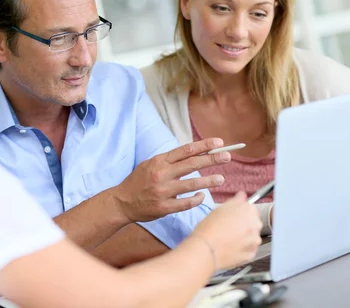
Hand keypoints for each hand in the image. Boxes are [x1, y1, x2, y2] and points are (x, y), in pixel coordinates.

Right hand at [112, 138, 229, 222]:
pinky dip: (196, 198)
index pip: (186, 150)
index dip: (204, 145)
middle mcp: (161, 174)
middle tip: (227, 156)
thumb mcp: (150, 164)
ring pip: (191, 184)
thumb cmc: (139, 181)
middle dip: (212, 159)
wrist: (122, 202)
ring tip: (221, 178)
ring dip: (208, 181)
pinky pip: (185, 203)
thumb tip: (194, 154)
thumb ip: (169, 161)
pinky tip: (202, 195)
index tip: (218, 143)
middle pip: (192, 164)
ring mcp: (163, 191)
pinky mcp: (164, 207)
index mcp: (159, 161)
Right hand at [192, 192, 261, 269]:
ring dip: (243, 237)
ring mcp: (255, 241)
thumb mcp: (220, 208)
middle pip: (252, 222)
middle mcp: (256, 224)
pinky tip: (229, 247)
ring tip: (227, 238)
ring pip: (251, 236)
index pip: (250, 208)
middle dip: (243, 224)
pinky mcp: (252, 254)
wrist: (206, 249)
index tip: (231, 217)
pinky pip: (248, 249)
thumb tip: (242, 195)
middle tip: (227, 228)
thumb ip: (236, 200)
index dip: (239, 213)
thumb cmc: (210, 228)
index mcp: (249, 210)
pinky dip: (241, 248)